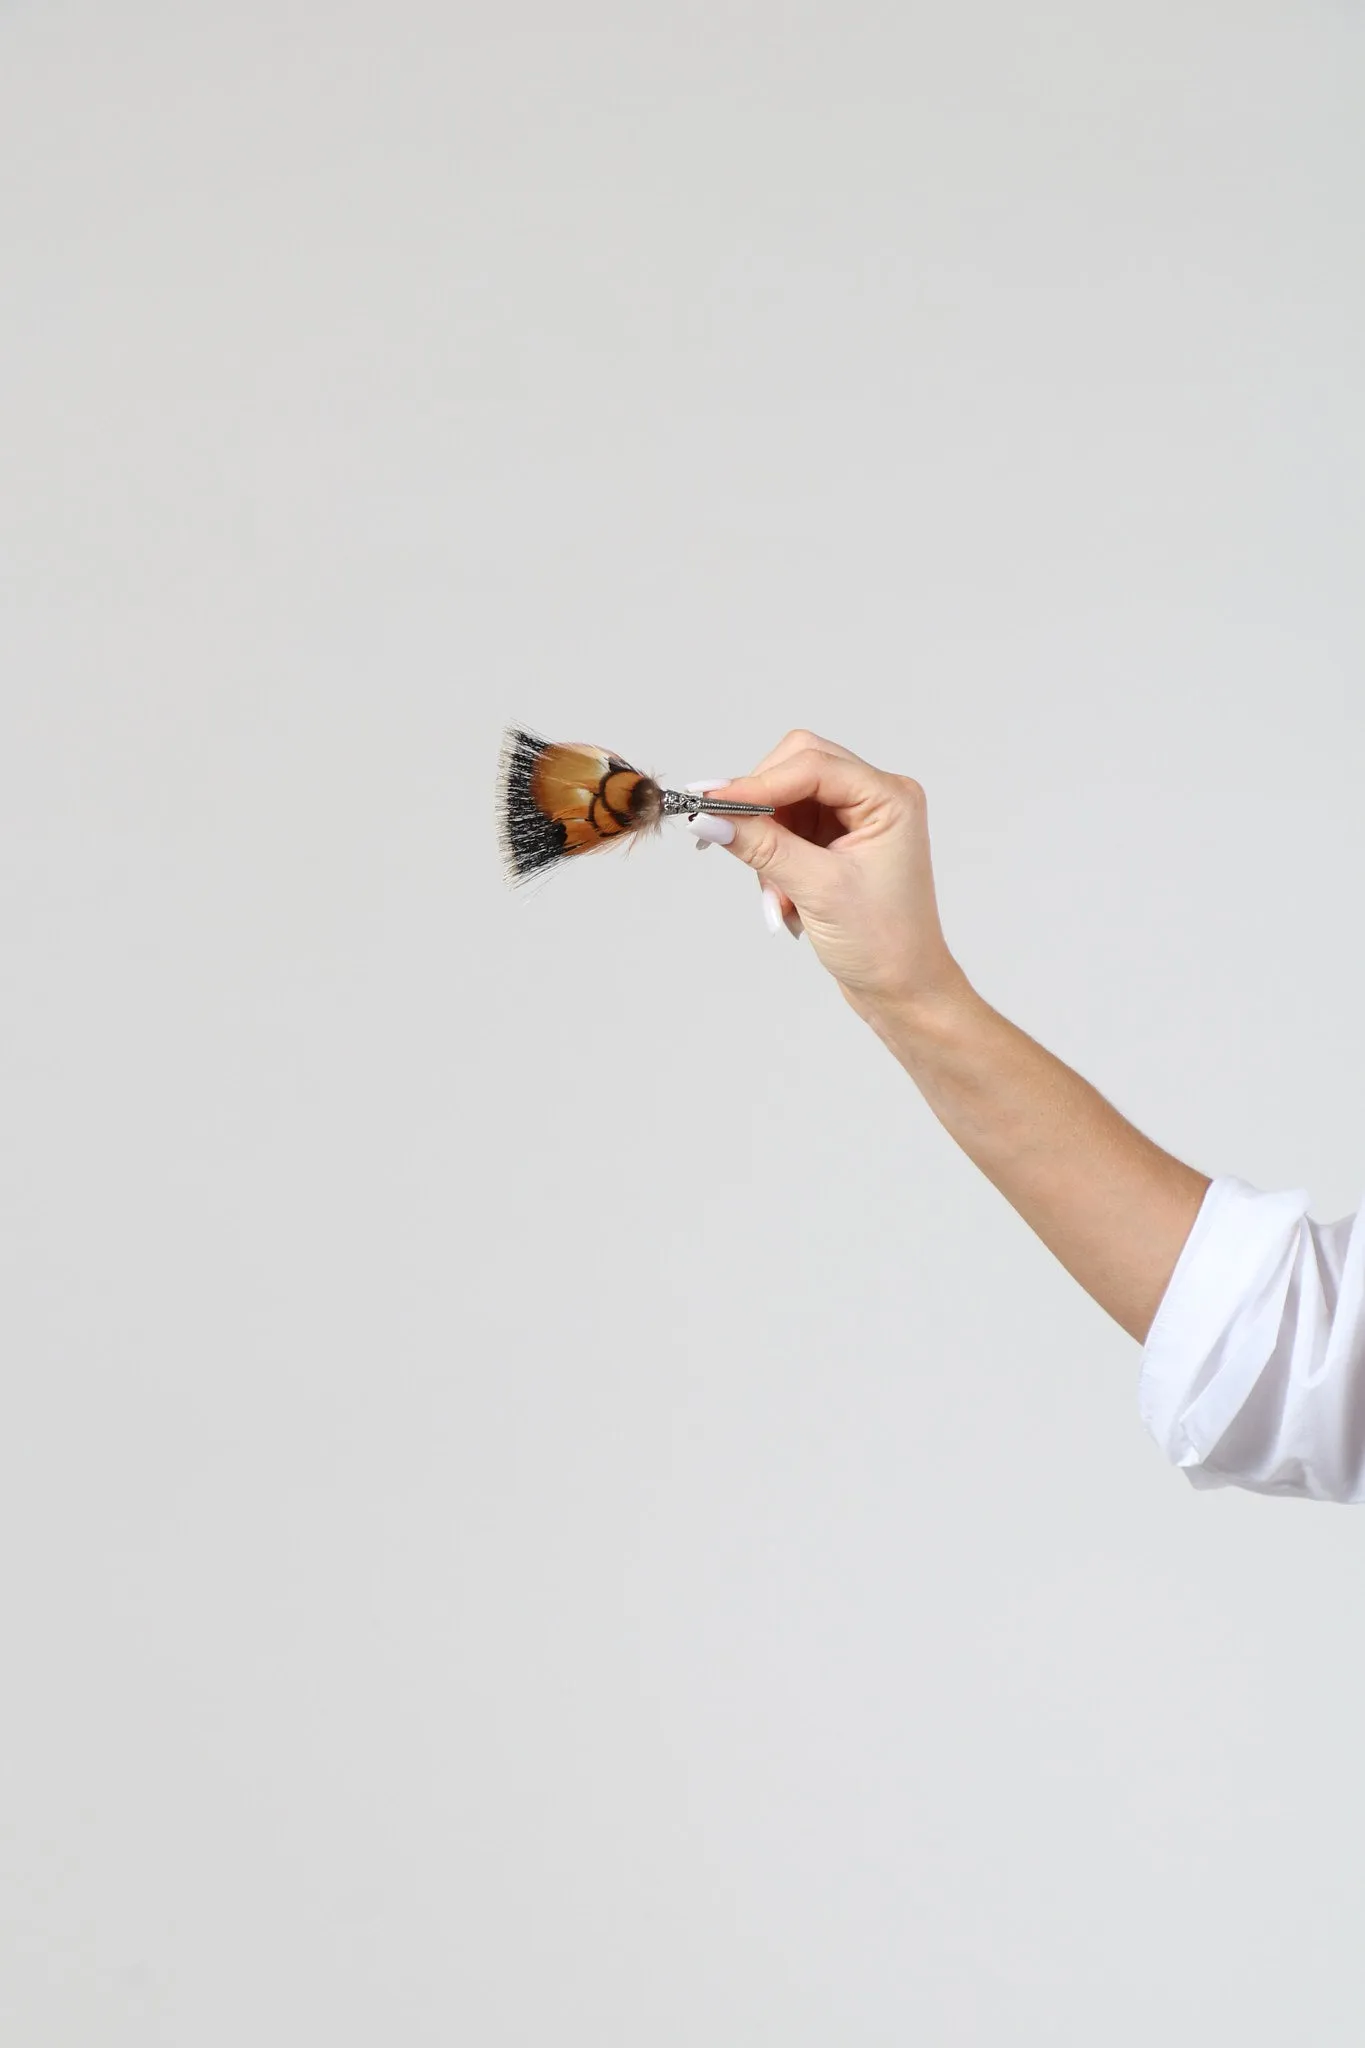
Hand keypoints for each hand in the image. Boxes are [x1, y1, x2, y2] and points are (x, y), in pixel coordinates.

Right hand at [689, 729, 968, 1019]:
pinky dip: (773, 860)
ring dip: (766, 841)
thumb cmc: (883, 944)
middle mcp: (876, 797)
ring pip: (785, 800)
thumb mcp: (817, 890)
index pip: (811, 765)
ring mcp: (856, 818)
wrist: (903, 990)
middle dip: (763, 808)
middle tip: (733, 838)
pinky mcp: (837, 841)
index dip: (757, 782)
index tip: (711, 804)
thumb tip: (709, 818)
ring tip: (778, 897)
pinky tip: (784, 900)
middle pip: (796, 768)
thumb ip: (762, 847)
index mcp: (889, 798)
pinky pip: (786, 828)